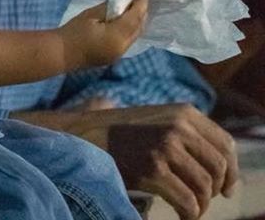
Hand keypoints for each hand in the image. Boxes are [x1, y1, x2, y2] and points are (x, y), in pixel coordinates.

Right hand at [61, 0, 148, 67]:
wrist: (61, 53)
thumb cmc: (73, 32)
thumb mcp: (90, 15)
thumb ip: (108, 8)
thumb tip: (121, 1)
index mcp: (116, 36)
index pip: (135, 18)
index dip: (141, 4)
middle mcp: (123, 47)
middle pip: (139, 28)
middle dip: (142, 12)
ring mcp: (120, 54)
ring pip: (135, 36)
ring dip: (137, 22)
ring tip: (134, 7)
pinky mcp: (115, 57)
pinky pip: (129, 41)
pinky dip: (131, 30)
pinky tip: (125, 21)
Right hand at [61, 105, 237, 219]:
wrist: (89, 134)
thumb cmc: (125, 132)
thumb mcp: (160, 119)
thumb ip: (188, 132)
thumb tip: (223, 164)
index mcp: (183, 112)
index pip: (226, 144)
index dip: (231, 171)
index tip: (226, 189)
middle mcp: (178, 126)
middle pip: (219, 168)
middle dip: (215, 191)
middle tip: (202, 200)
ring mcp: (166, 146)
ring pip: (205, 188)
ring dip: (200, 205)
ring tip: (190, 209)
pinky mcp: (153, 168)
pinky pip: (188, 202)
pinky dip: (189, 215)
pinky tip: (181, 215)